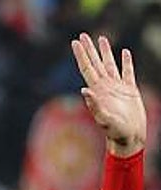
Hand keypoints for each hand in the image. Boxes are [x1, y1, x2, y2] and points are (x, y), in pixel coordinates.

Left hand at [71, 33, 146, 156]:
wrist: (129, 138)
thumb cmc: (116, 132)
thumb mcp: (104, 119)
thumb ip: (94, 105)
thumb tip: (85, 89)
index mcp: (97, 91)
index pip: (87, 68)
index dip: (81, 55)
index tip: (75, 42)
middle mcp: (105, 87)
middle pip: (95, 63)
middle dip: (89, 49)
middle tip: (83, 35)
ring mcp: (117, 87)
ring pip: (110, 64)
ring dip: (106, 51)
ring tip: (102, 38)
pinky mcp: (130, 90)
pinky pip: (128, 71)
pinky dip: (127, 61)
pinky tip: (125, 52)